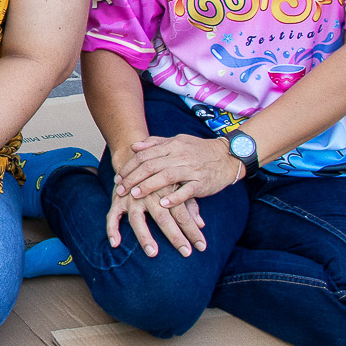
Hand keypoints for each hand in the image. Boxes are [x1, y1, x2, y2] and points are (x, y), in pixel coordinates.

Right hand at [105, 181, 206, 256]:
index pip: (183, 215)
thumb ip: (189, 206)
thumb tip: (201, 224)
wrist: (135, 156)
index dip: (193, 231)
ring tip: (153, 253)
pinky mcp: (117, 200)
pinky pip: (112, 216)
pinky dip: (112, 229)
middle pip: (164, 218)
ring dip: (145, 236)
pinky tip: (115, 244)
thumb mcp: (177, 187)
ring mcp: (132, 198)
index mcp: (167, 191)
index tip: (201, 247)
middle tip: (186, 253)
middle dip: (175, 237)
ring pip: (137, 219)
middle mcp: (150, 195)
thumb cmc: (160, 176)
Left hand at [115, 133, 245, 208]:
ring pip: (166, 177)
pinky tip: (163, 204)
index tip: (118, 177)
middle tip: (120, 189)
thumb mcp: (178, 141)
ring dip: (149, 186)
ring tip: (135, 195)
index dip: (129, 166)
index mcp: (173, 145)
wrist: (227, 156)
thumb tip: (135, 146)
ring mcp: (192, 169)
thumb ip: (156, 143)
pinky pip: (187, 191)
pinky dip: (174, 197)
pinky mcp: (202, 183)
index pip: (145, 155)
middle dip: (133, 178)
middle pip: (151, 166)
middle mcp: (180, 156)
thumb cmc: (199, 150)